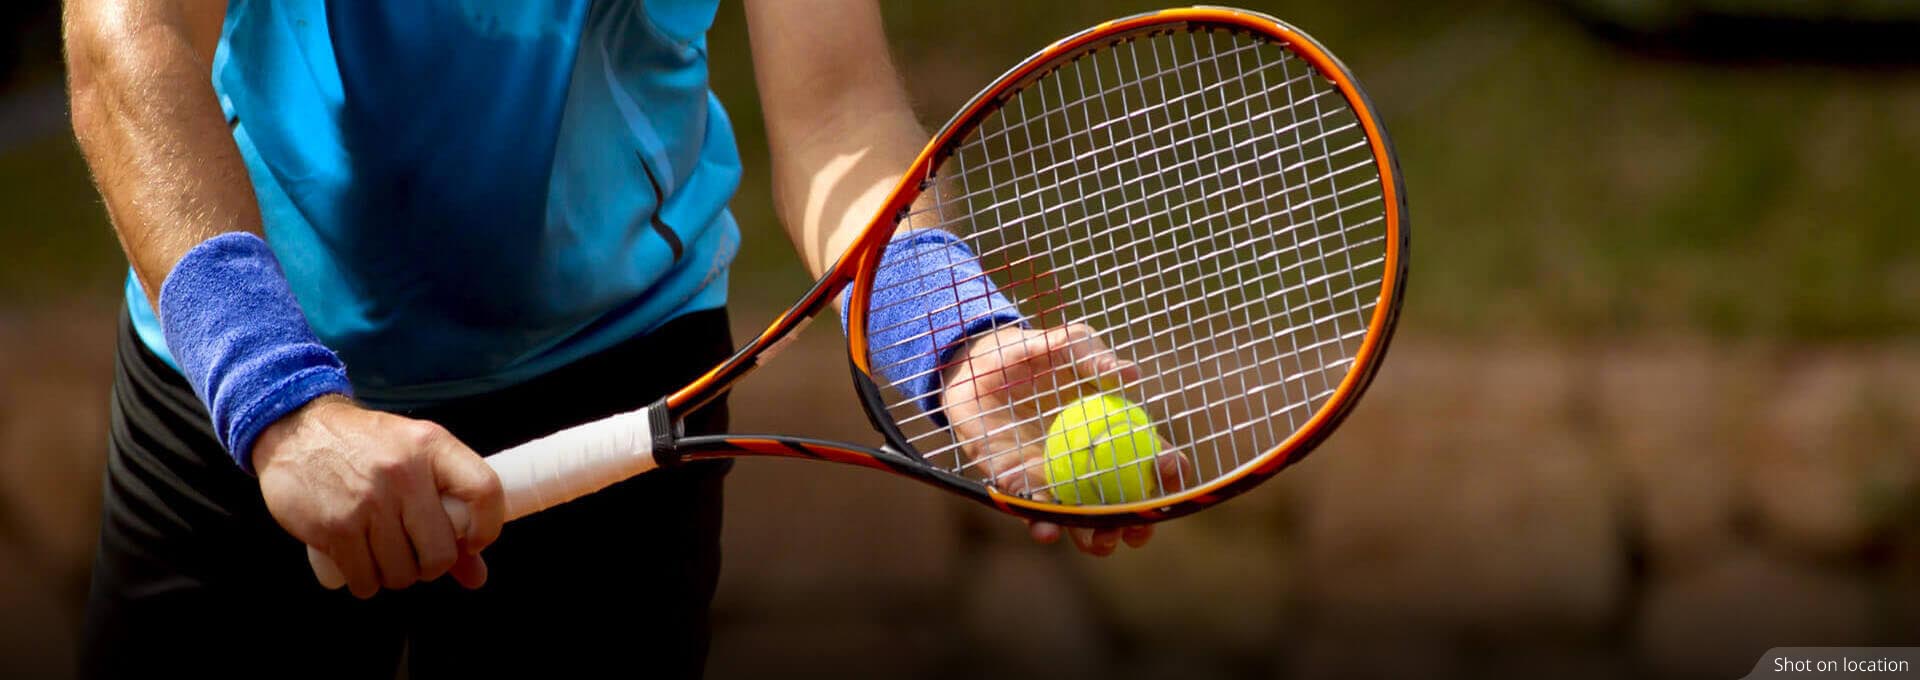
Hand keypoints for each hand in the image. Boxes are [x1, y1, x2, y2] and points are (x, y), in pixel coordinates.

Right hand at [253, 395, 504, 597]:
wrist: (297, 431)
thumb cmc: (366, 448)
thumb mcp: (414, 459)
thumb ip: (449, 511)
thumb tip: (476, 577)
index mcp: (432, 446)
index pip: (485, 491)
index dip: (487, 528)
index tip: (470, 542)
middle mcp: (403, 473)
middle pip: (441, 553)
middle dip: (430, 566)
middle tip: (416, 556)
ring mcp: (368, 502)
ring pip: (402, 573)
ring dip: (396, 575)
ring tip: (385, 555)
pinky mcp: (336, 528)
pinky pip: (365, 580)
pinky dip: (366, 582)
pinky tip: (361, 565)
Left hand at [940, 325, 1189, 556]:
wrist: (977, 363)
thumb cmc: (1032, 351)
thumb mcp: (1066, 345)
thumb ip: (1093, 356)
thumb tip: (1132, 376)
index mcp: (1113, 432)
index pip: (1152, 457)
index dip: (1168, 470)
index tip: (1168, 472)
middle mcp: (1089, 463)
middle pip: (1122, 503)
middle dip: (1135, 524)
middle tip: (1137, 532)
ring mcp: (1055, 477)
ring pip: (1081, 519)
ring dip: (1093, 538)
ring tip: (1099, 544)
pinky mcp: (1019, 485)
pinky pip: (1032, 510)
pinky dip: (1040, 522)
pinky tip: (1046, 530)